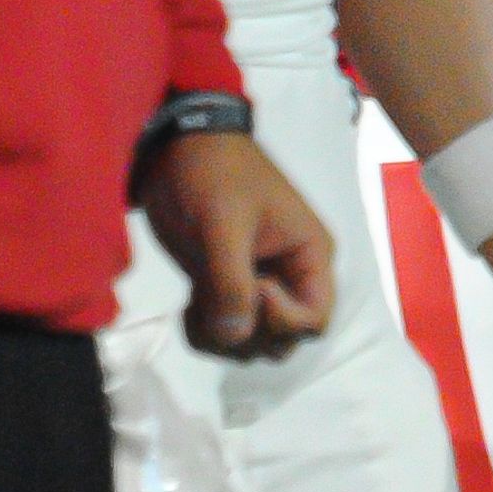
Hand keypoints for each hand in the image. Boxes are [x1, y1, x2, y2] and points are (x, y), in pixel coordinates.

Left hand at [136, 130, 335, 360]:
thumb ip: (232, 282)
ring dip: (221, 338)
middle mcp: (288, 278)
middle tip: (216, 302)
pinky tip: (187, 306)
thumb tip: (236, 336)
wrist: (176, 148)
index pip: (315, 320)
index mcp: (308, 255)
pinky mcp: (223, 288)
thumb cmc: (214, 175)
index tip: (253, 287)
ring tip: (195, 304)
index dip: (284, 321)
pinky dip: (203, 331)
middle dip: (249, 336)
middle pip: (283, 341)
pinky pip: (223, 332)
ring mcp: (254, 286)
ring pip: (251, 343)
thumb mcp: (224, 224)